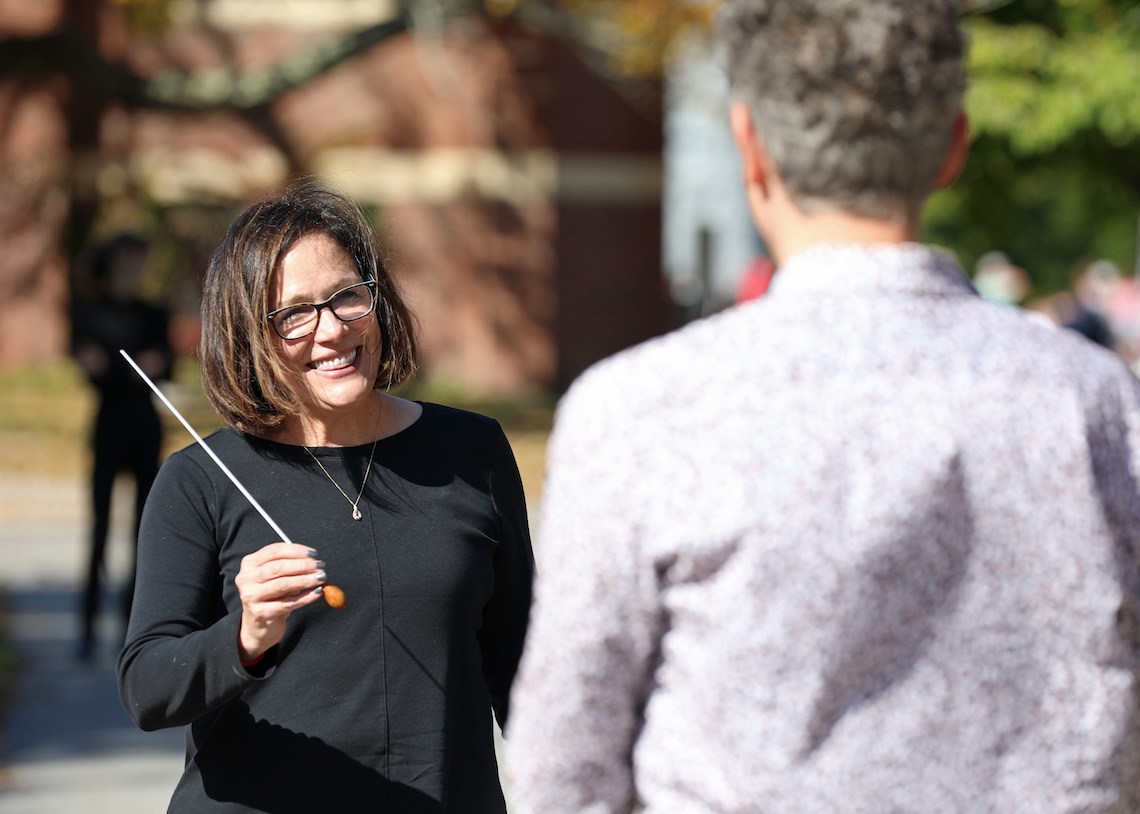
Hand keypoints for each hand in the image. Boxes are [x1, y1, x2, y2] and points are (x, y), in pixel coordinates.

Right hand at [235, 543, 325, 662]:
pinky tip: (317, 592)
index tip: (314, 554)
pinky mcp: (261, 613)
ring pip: (282, 584)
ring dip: (305, 580)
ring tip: (321, 578)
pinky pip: (288, 603)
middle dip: (303, 565)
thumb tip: (315, 561)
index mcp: (250, 563)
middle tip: (321, 566)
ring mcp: (251, 596)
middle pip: (278, 567)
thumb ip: (290, 565)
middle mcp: (246, 578)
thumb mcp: (276, 576)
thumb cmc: (272, 594)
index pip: (274, 551)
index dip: (296, 551)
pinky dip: (306, 597)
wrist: (259, 624)